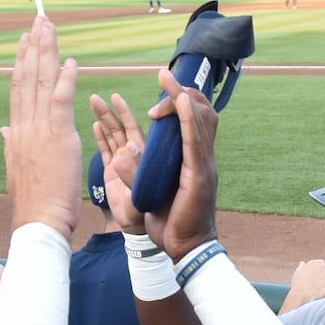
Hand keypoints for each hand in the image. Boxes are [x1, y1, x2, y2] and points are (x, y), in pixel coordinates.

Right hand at [2, 17, 80, 238]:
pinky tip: (71, 62)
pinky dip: (66, 80)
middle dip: (32, 48)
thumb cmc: (33, 202)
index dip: (21, 64)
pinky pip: (62, 102)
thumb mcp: (17, 169)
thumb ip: (12, 145)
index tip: (23, 43)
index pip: (18, 91)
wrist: (37, 221)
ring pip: (43, 83)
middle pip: (28, 79)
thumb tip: (5, 131)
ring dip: (47, 53)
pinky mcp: (58, 138)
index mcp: (16, 134)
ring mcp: (39, 131)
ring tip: (49, 28)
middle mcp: (24, 127)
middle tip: (37, 22)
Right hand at [88, 93, 146, 235]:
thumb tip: (125, 150)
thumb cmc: (154, 212)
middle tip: (101, 95)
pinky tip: (94, 125)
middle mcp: (137, 156)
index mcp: (149, 156)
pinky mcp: (113, 174)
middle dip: (112, 110)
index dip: (128, 111)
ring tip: (93, 101)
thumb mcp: (147, 193)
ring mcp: (124, 164)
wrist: (145, 232)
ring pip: (113, 136)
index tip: (119, 96)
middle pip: (123, 127)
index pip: (137, 127)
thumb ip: (135, 173)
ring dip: (104, 119)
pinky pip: (106, 151)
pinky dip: (101, 138)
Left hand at [105, 68, 220, 261]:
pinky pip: (195, 141)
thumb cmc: (167, 223)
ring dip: (181, 97)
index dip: (178, 98)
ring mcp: (202, 165)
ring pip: (199, 120)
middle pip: (199, 111)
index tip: (160, 84)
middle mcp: (200, 156)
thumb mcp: (145, 192)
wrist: (183, 248)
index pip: (191, 117)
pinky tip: (180, 102)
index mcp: (190, 158)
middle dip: (180, 90)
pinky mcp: (199, 176)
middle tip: (162, 76)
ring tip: (166, 80)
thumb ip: (135, 173)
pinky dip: (188, 120)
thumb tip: (122, 153)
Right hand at [279, 259, 324, 314]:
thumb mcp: (296, 274)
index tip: (319, 278)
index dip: (321, 271)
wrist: (301, 296)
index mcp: (313, 263)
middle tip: (324, 284)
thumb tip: (302, 263)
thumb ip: (301, 267)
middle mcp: (321, 265)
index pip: (321, 263)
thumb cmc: (297, 287)